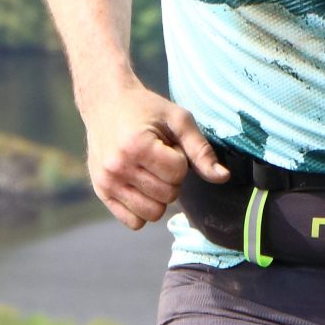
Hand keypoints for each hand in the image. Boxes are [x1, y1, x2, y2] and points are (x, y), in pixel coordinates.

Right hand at [83, 78, 228, 229]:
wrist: (105, 103)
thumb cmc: (145, 109)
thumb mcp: (178, 120)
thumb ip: (201, 150)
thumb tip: (223, 177)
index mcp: (136, 146)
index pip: (178, 173)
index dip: (179, 159)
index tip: (167, 144)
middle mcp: (117, 167)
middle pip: (168, 195)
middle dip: (171, 178)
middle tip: (157, 156)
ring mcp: (106, 183)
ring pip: (153, 213)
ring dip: (158, 195)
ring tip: (148, 170)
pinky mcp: (101, 192)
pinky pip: (134, 222)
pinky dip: (143, 209)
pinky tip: (139, 186)